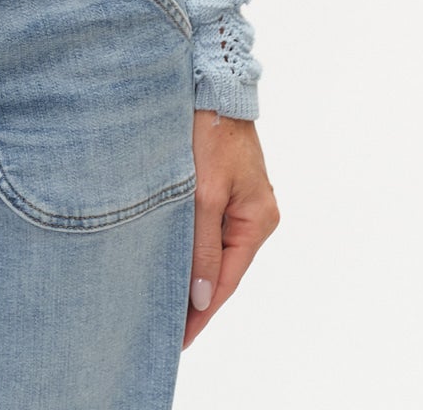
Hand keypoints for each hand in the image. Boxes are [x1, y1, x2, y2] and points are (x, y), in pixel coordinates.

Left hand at [183, 109, 278, 348]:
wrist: (211, 84)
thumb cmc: (210, 134)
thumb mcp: (203, 195)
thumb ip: (201, 247)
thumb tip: (202, 299)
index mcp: (257, 220)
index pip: (227, 279)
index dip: (203, 311)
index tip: (180, 338)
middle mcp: (255, 215)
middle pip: (222, 267)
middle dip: (196, 296)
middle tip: (167, 327)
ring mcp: (241, 201)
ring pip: (214, 248)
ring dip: (193, 270)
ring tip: (165, 299)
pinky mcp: (225, 187)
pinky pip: (209, 228)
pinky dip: (192, 245)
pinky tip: (173, 257)